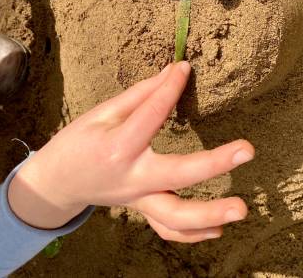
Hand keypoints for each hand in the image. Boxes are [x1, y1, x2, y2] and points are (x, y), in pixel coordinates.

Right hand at [8, 62, 254, 241]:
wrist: (56, 183)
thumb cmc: (79, 143)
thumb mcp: (102, 114)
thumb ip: (140, 96)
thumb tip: (172, 73)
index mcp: (118, 149)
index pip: (152, 115)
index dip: (170, 89)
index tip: (186, 69)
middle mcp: (132, 179)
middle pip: (178, 175)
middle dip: (215, 163)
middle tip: (247, 150)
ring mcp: (139, 200)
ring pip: (176, 217)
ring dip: (211, 214)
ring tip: (242, 209)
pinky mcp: (143, 211)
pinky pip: (169, 229)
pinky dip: (194, 233)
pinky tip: (219, 229)